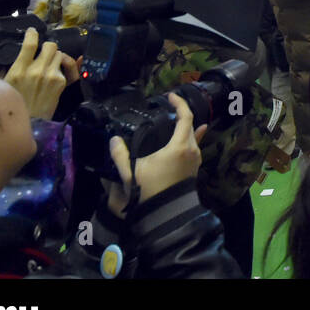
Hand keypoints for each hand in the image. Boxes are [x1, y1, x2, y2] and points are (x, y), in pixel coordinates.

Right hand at [4, 27, 68, 118]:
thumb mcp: (4, 85)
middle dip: (48, 47)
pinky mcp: (61, 82)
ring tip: (49, 65)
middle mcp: (36, 70)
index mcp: (18, 70)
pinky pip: (65, 67)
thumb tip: (14, 56)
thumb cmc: (13, 105)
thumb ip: (8, 69)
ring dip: (55, 57)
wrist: (29, 124)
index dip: (32, 34)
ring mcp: (51, 76)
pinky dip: (61, 68)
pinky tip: (54, 75)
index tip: (33, 32)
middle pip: (50, 46)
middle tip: (44, 53)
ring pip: (60, 54)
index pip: (30, 44)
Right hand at [104, 94, 206, 216]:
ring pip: (193, 136)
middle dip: (181, 114)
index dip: (179, 103)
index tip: (170, 96)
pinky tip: (195, 133)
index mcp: (180, 146)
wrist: (166, 213)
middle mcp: (192, 150)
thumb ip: (120, 155)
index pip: (185, 117)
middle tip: (169, 107)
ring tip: (174, 121)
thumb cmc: (149, 190)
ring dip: (185, 127)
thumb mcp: (131, 172)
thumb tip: (113, 140)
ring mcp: (196, 159)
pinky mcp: (195, 168)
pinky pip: (195, 146)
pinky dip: (192, 137)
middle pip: (190, 125)